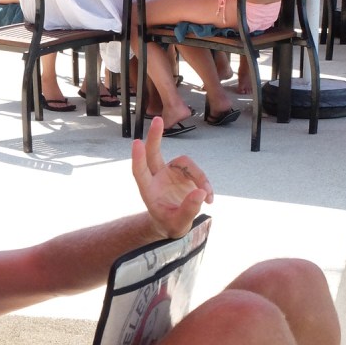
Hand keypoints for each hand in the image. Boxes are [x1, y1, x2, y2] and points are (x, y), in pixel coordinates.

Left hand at [130, 116, 213, 238]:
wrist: (175, 224)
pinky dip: (205, 183)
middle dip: (155, 136)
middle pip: (154, 153)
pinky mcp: (184, 173)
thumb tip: (201, 192)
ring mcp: (170, 173)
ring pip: (185, 163)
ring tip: (207, 197)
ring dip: (199, 177)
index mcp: (148, 190)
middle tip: (158, 119)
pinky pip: (197, 171)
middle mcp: (157, 177)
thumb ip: (189, 210)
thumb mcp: (179, 224)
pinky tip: (209, 199)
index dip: (138, 158)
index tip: (136, 143)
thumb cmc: (171, 225)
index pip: (140, 171)